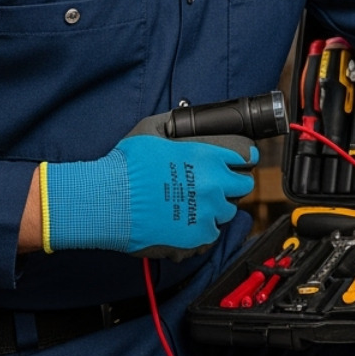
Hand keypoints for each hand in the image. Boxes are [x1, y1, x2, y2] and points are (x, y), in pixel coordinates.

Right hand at [41, 134, 256, 258]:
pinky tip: (187, 224)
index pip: (245, 157)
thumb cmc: (126, 166)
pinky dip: (203, 230)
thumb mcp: (150, 130)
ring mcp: (208, 211)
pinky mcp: (198, 235)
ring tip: (194, 206)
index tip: (237, 164)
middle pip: (243, 186)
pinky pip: (212, 234)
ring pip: (227, 211)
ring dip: (216, 208)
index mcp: (208, 156)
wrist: (108, 201)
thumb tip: (179, 120)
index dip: (241, 160)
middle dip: (232, 185)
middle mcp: (214, 183)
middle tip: (215, 187)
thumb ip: (172, 124)